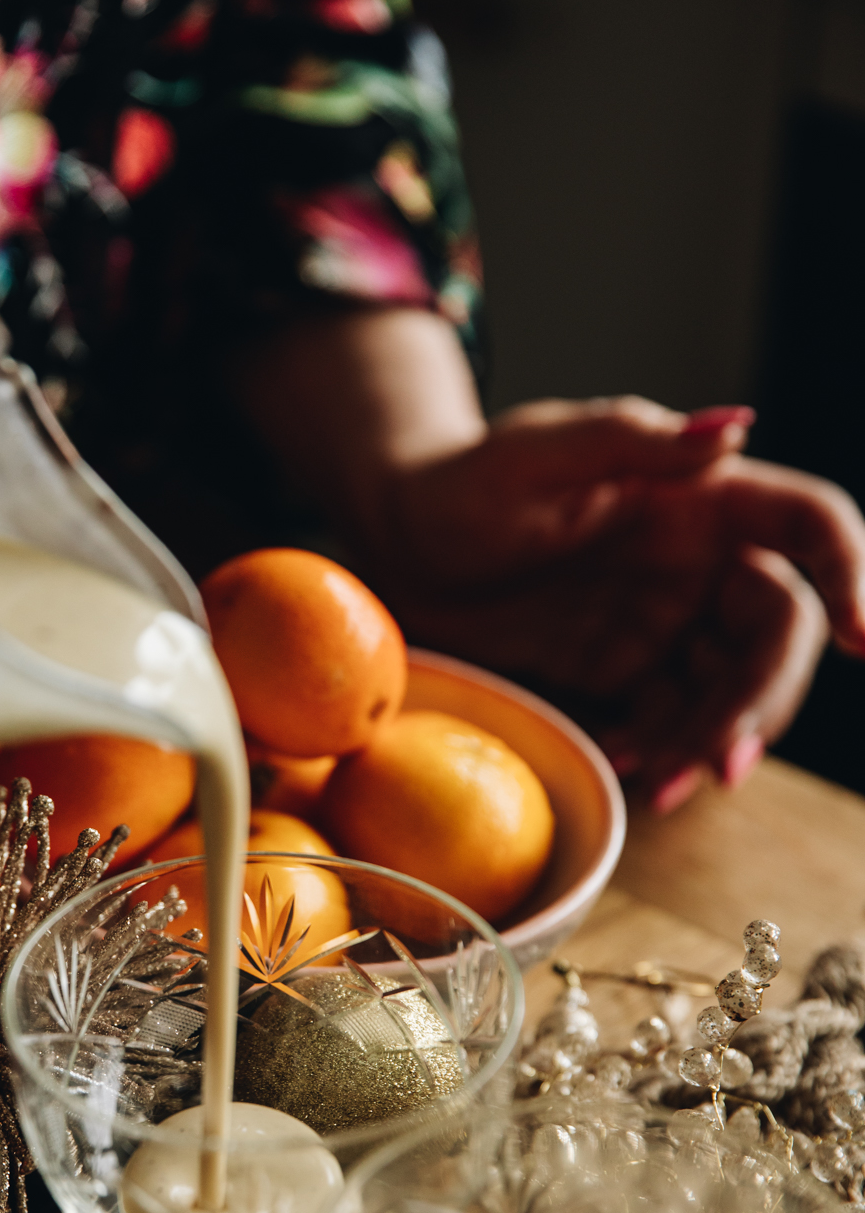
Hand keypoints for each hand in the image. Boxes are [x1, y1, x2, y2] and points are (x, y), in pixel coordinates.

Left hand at [230, 309, 864, 808]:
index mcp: (697, 497)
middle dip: (759, 699)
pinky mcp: (627, 667)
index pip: (809, 526)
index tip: (861, 639)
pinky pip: (671, 718)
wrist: (393, 541)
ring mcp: (665, 618)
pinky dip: (659, 752)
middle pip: (778, 632)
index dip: (853, 574)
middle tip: (715, 763)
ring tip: (659, 784)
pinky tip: (622, 767)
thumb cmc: (459, 479)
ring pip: (731, 687)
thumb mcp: (536, 452)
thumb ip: (633, 442)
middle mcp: (697, 558)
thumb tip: (735, 428)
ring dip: (711, 742)